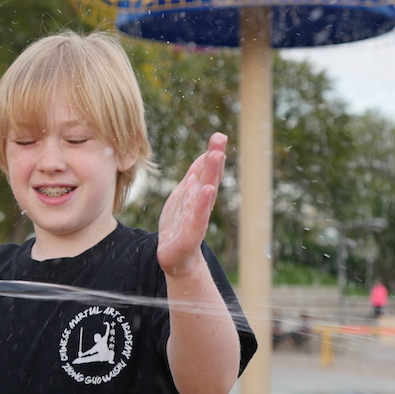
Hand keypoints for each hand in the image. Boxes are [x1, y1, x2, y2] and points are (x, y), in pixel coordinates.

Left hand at [157, 133, 225, 274]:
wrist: (174, 258)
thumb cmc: (179, 225)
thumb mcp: (184, 196)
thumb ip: (194, 176)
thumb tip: (205, 154)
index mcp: (198, 194)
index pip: (207, 171)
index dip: (213, 154)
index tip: (218, 135)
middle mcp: (201, 204)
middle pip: (209, 177)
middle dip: (214, 157)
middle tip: (220, 137)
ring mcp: (198, 218)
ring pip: (206, 193)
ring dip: (211, 174)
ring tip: (216, 155)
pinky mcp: (191, 234)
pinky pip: (198, 216)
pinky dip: (202, 202)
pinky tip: (206, 189)